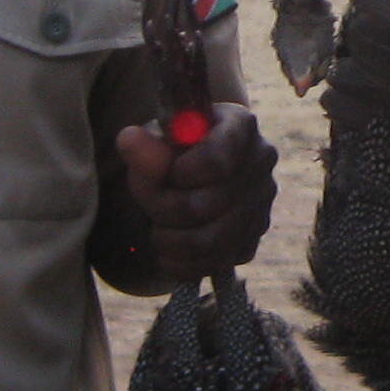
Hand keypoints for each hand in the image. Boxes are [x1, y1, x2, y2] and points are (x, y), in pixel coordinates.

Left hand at [114, 103, 277, 282]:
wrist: (196, 175)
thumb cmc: (176, 150)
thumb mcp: (158, 140)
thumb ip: (147, 145)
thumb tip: (129, 140)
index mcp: (241, 127)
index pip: (214, 161)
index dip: (179, 174)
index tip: (168, 173)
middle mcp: (260, 165)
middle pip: (203, 205)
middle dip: (162, 208)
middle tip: (149, 202)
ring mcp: (260, 206)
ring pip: (208, 241)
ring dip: (169, 240)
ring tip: (157, 229)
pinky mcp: (251, 241)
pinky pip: (213, 263)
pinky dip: (181, 263)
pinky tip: (169, 248)